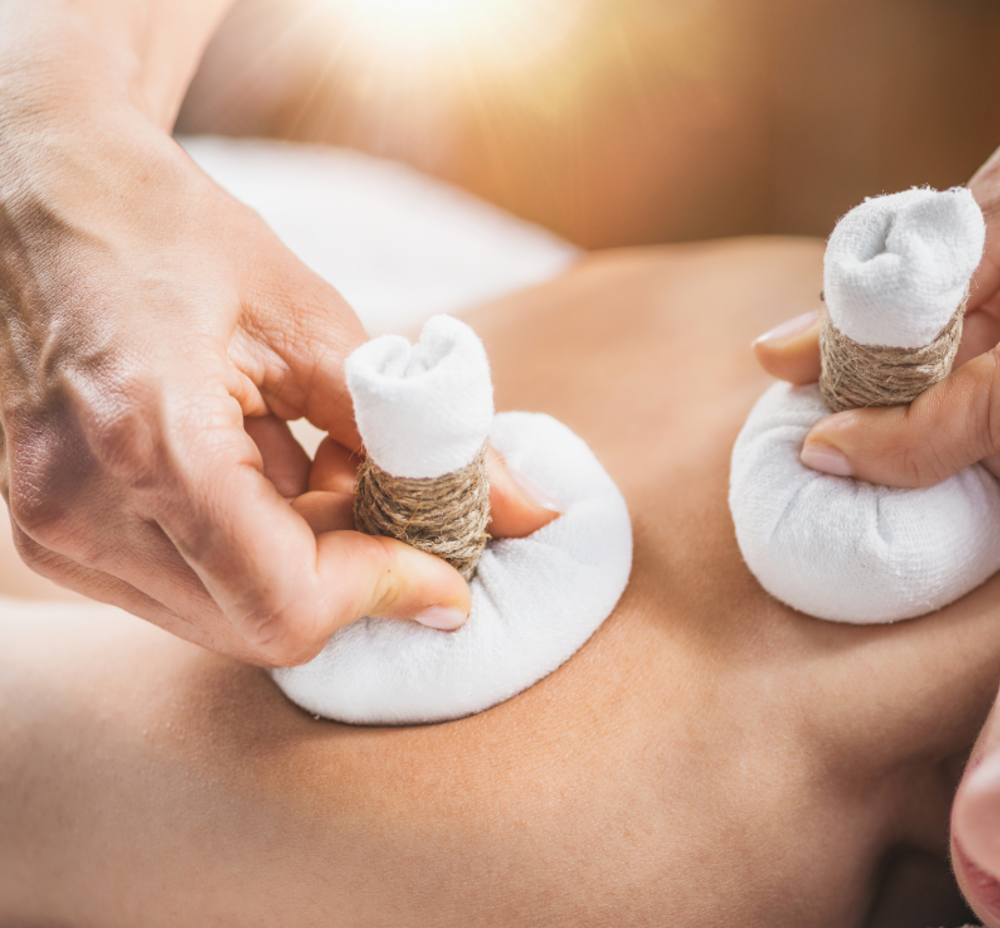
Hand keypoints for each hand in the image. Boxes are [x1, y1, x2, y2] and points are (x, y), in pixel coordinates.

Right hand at [0, 110, 553, 663]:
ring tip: (335, 471)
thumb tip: (528, 511)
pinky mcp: (52, 533)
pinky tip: (279, 474)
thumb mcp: (314, 320)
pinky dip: (256, 555)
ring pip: (225, 619)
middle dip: (356, 579)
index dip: (389, 591)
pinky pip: (183, 590)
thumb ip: (422, 432)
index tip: (453, 568)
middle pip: (261, 626)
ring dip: (308, 568)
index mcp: (146, 439)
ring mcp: (53, 529)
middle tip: (403, 504)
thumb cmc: (171, 232)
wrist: (39, 194)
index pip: (287, 599)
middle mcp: (80, 507)